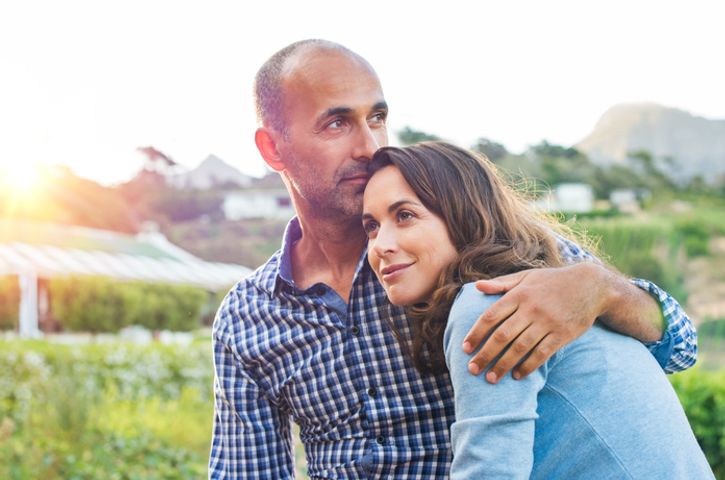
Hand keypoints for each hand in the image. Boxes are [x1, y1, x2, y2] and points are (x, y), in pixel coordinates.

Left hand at [463, 262, 608, 382]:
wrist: (591, 285)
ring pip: (520, 348)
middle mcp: (531, 309)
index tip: (465, 348)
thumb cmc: (552, 281)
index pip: (491, 316)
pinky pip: (542, 354)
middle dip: (485, 354)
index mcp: (518, 294)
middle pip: (502, 335)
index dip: (476, 333)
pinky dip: (528, 366)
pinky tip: (517, 376)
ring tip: (491, 378)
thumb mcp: (526, 276)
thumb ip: (501, 283)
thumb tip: (477, 287)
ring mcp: (547, 322)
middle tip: (472, 370)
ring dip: (503, 365)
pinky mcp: (563, 334)